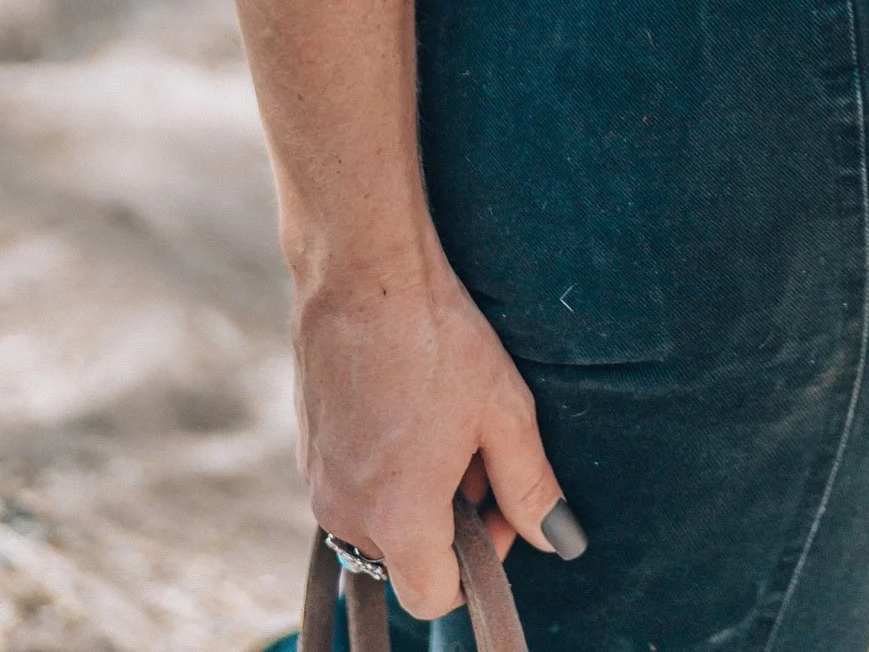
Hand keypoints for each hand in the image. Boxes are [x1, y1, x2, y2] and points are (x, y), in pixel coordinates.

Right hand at [297, 237, 579, 620]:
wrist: (364, 273)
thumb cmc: (439, 339)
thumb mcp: (504, 412)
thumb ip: (531, 486)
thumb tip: (561, 541)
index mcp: (398, 517)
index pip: (432, 595)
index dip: (478, 564)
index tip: (499, 506)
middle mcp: (346, 513)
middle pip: (406, 557)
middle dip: (450, 521)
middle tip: (479, 450)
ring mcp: (318, 482)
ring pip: (378, 519)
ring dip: (416, 493)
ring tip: (445, 421)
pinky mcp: (306, 449)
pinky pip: (352, 485)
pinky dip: (385, 467)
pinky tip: (409, 405)